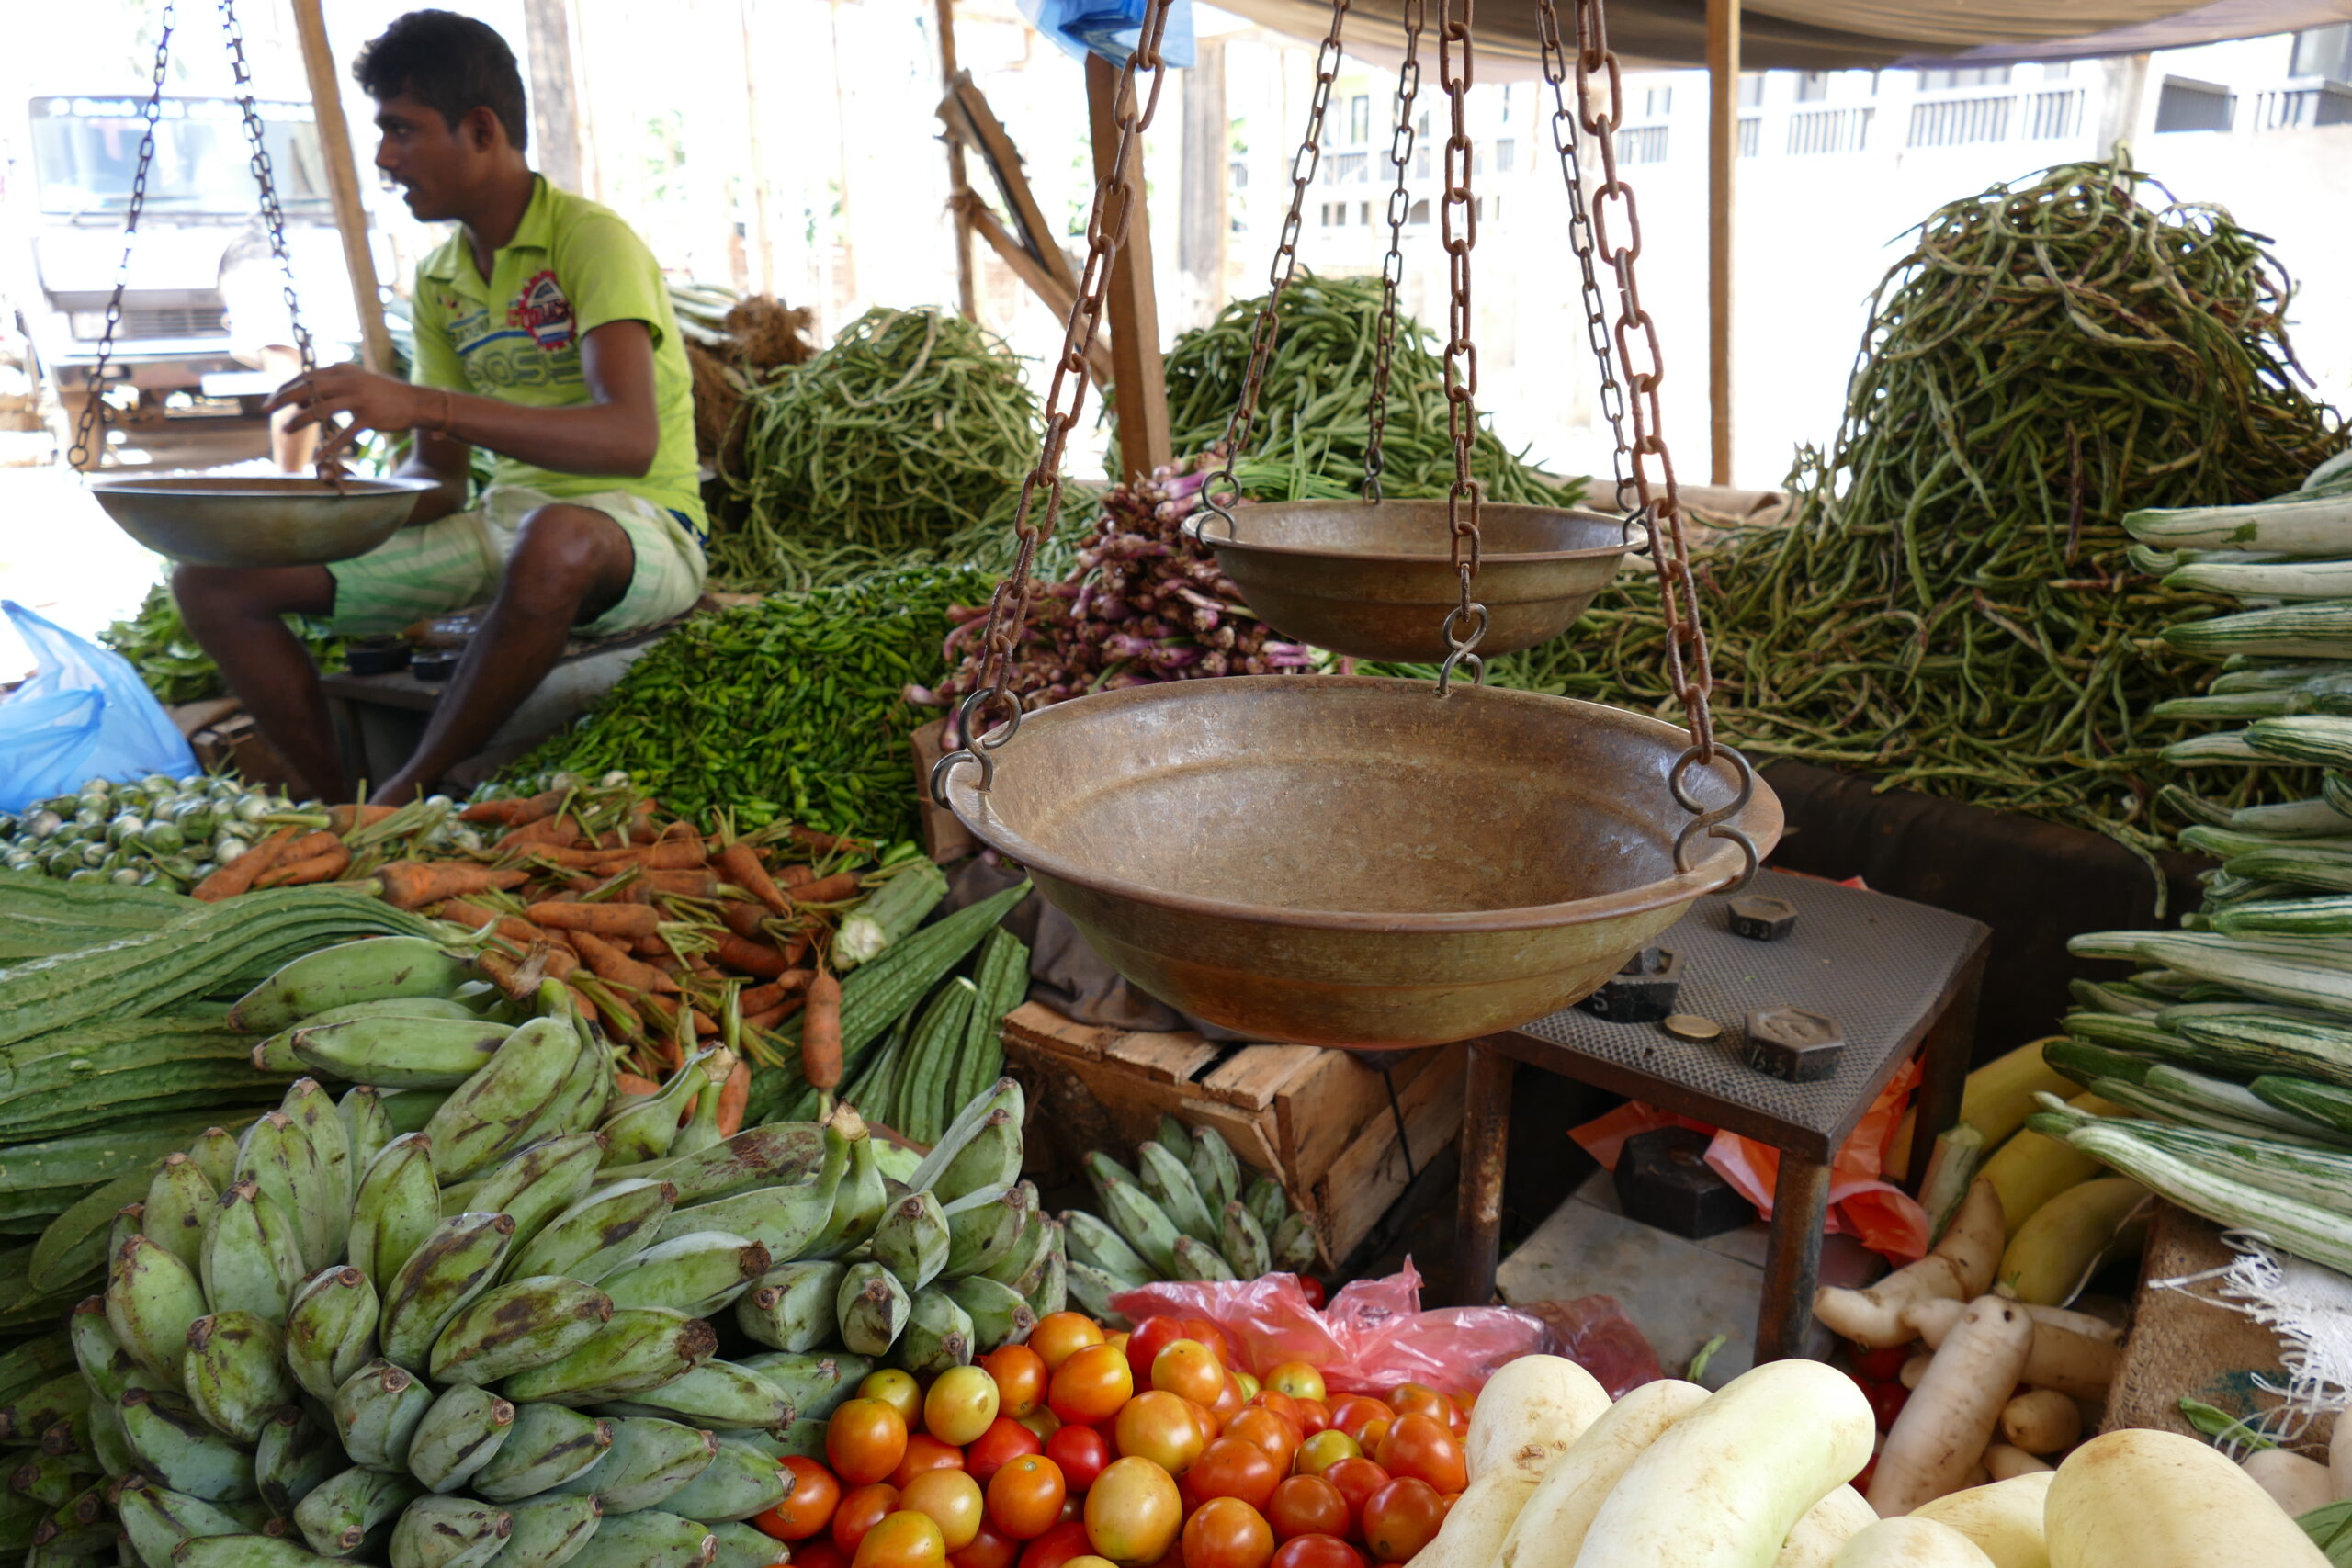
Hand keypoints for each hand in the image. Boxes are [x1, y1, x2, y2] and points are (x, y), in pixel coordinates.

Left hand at [262, 365, 437, 465]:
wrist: (417, 402)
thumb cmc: (383, 393)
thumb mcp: (356, 382)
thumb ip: (330, 388)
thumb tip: (302, 401)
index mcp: (342, 370)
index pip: (306, 377)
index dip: (286, 388)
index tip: (271, 399)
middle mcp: (348, 381)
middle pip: (308, 388)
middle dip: (284, 399)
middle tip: (265, 409)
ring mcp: (359, 399)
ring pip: (322, 409)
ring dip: (301, 421)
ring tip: (286, 429)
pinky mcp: (370, 418)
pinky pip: (346, 433)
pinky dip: (332, 446)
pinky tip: (320, 456)